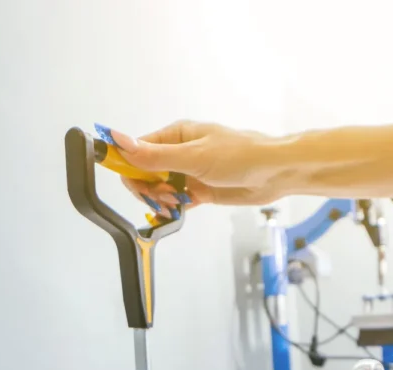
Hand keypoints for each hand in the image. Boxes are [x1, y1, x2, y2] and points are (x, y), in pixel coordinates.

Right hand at [108, 121, 286, 212]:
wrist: (275, 173)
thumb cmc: (240, 155)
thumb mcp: (193, 156)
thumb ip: (154, 155)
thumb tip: (117, 141)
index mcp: (174, 136)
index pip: (136, 151)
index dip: (130, 169)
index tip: (137, 186)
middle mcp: (178, 152)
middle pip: (144, 174)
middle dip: (148, 189)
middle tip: (166, 197)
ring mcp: (189, 172)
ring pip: (159, 190)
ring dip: (161, 200)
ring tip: (177, 203)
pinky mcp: (200, 190)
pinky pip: (176, 201)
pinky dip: (174, 208)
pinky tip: (180, 210)